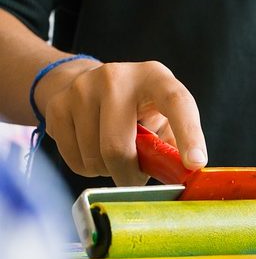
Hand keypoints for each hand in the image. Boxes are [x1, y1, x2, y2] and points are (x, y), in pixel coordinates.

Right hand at [35, 59, 207, 185]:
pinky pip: (75, 160)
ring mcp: (83, 89)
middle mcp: (117, 77)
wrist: (87, 83)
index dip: (188, 135)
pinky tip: (94, 151)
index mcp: (155, 77)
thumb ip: (174, 143)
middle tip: (136, 180)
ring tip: (115, 156)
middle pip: (118, 146)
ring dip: (108, 171)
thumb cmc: (137, 108)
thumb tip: (185, 174)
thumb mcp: (162, 117)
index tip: (195, 163)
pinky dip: (88, 168)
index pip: (177, 103)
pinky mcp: (58, 105)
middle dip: (129, 176)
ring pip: (95, 158)